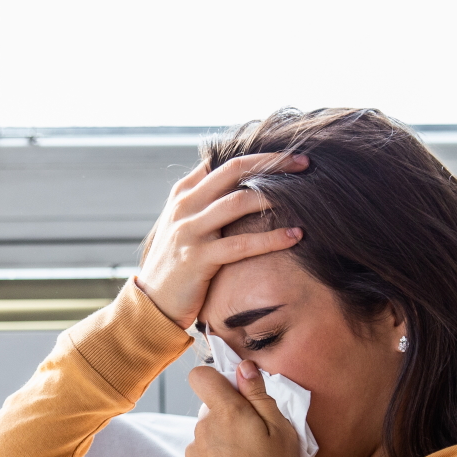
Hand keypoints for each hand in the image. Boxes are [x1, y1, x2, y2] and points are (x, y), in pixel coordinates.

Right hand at [136, 152, 307, 328]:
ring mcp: (189, 231)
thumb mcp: (180, 224)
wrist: (151, 303)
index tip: (286, 153)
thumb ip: (200, 200)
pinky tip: (295, 235)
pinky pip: (241, 244)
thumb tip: (229, 177)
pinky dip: (272, 238)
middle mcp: (184, 206)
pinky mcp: (198, 259)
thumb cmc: (174, 264)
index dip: (256, 153)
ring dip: (275, 196)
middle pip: (233, 170)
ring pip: (238, 202)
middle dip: (272, 163)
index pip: (222, 161)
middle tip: (303, 161)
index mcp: (182, 194)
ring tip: (305, 195)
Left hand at [186, 360, 301, 456]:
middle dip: (232, 415)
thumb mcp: (281, 433)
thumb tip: (243, 367)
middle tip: (259, 438)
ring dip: (227, 440)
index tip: (238, 390)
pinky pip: (207, 455)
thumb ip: (259, 396)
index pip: (201, 375)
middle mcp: (202, 427)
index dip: (217, 377)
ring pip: (210, 432)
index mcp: (225, 411)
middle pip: (212, 407)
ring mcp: (194, 451)